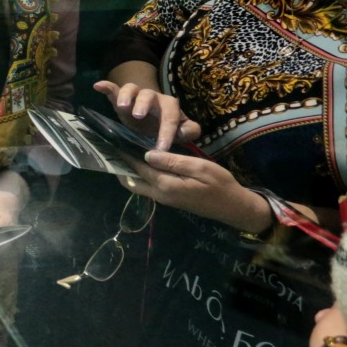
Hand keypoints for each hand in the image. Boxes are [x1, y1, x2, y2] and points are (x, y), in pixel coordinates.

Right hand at [94, 80, 201, 151]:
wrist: (153, 120)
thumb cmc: (168, 127)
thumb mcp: (182, 132)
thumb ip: (190, 131)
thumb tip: (183, 131)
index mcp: (169, 106)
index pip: (170, 116)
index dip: (167, 131)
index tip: (161, 147)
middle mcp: (153, 97)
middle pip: (149, 95)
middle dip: (143, 104)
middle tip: (138, 116)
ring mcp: (135, 96)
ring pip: (131, 89)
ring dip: (126, 96)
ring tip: (121, 107)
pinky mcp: (120, 98)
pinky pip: (113, 88)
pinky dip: (106, 86)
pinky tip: (98, 86)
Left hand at [126, 150, 269, 232]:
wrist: (233, 207)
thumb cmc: (220, 184)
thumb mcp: (200, 168)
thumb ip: (173, 161)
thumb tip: (147, 154)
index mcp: (165, 185)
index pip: (138, 167)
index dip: (125, 153)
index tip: (113, 139)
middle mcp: (159, 194)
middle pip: (131, 180)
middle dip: (120, 164)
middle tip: (112, 145)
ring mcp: (163, 198)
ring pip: (138, 184)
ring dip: (129, 169)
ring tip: (124, 149)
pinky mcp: (169, 198)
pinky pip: (147, 186)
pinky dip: (140, 174)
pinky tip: (142, 159)